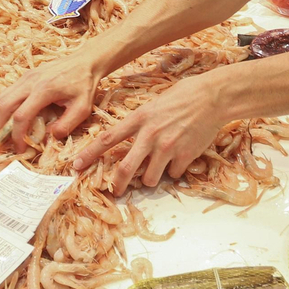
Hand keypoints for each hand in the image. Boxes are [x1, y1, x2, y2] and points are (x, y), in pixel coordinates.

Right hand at [0, 50, 104, 152]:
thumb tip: (48, 137)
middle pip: (3, 105)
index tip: (19, 149)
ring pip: (2, 97)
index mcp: (44, 90)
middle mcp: (30, 81)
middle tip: (1, 142)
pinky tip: (12, 117)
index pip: (21, 116)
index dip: (17, 136)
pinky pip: (8, 92)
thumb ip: (66, 125)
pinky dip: (5, 107)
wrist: (85, 61)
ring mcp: (26, 76)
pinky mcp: (25, 75)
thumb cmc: (85, 84)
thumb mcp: (83, 108)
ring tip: (4, 132)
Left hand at [70, 75, 224, 194]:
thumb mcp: (153, 105)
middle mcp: (150, 135)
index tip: (76, 166)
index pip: (107, 139)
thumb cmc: (183, 96)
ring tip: (159, 166)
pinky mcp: (185, 156)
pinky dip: (174, 170)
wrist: (212, 97)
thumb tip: (130, 142)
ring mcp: (167, 147)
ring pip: (150, 178)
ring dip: (151, 178)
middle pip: (125, 169)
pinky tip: (181, 156)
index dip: (89, 154)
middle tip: (116, 191)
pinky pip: (173, 174)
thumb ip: (140, 123)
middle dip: (118, 185)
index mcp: (139, 118)